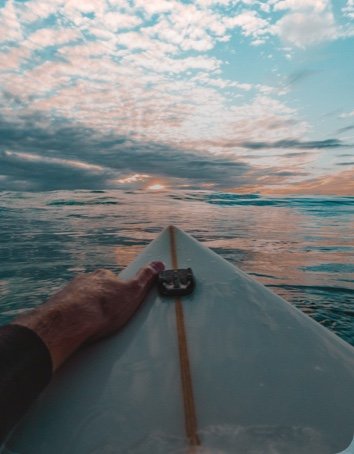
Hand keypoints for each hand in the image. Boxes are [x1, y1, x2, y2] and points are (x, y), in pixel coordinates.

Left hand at [13, 261, 164, 370]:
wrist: (71, 321)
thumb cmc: (102, 308)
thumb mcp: (133, 292)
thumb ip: (145, 277)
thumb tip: (157, 265)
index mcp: (103, 276)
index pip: (113, 280)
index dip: (118, 292)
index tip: (120, 303)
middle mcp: (85, 280)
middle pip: (96, 289)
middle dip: (100, 300)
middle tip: (107, 317)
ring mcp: (69, 292)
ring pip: (80, 299)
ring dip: (85, 308)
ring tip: (93, 325)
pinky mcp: (58, 307)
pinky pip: (68, 310)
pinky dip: (73, 317)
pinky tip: (78, 328)